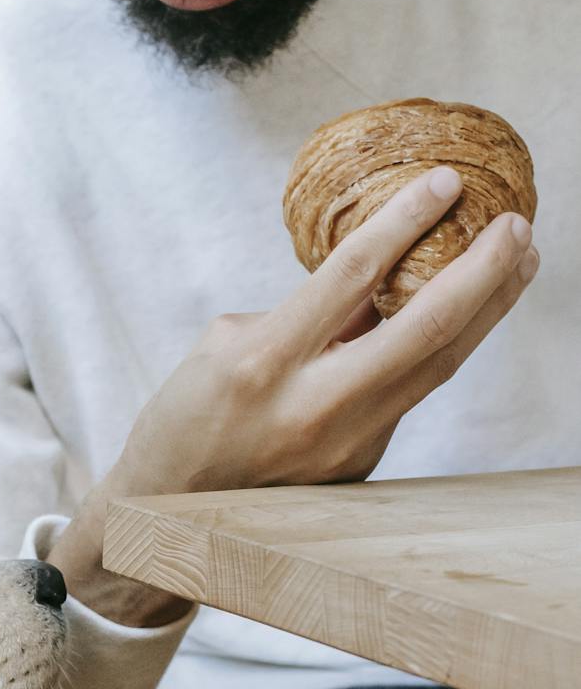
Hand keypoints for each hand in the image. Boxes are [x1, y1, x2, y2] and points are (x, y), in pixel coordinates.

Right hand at [51, 166, 539, 625]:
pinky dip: (439, 346)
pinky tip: (461, 314)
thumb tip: (381, 276)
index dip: (405, 221)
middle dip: (482, 272)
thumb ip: (308, 314)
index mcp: (264, 362)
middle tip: (517, 225)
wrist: (171, 507)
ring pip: (437, 365)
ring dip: (486, 310)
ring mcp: (346, 443)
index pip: (352, 276)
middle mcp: (314, 406)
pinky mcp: (361, 463)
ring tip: (518, 261)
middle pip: (424, 330)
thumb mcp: (228, 343)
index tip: (446, 181)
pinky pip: (408, 392)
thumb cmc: (190, 413)